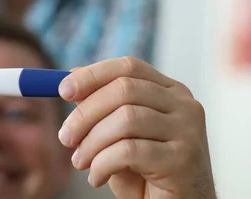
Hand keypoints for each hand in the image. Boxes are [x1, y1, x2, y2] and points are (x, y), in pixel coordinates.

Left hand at [57, 57, 215, 198]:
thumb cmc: (145, 174)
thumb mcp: (117, 136)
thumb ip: (101, 108)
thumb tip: (70, 80)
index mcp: (170, 92)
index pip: (128, 67)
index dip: (92, 75)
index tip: (62, 90)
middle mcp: (184, 106)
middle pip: (124, 89)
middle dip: (85, 113)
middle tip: (65, 138)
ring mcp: (188, 131)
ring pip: (126, 119)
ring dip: (92, 142)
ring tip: (81, 163)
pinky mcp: (183, 159)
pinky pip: (129, 151)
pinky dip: (103, 164)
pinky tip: (97, 178)